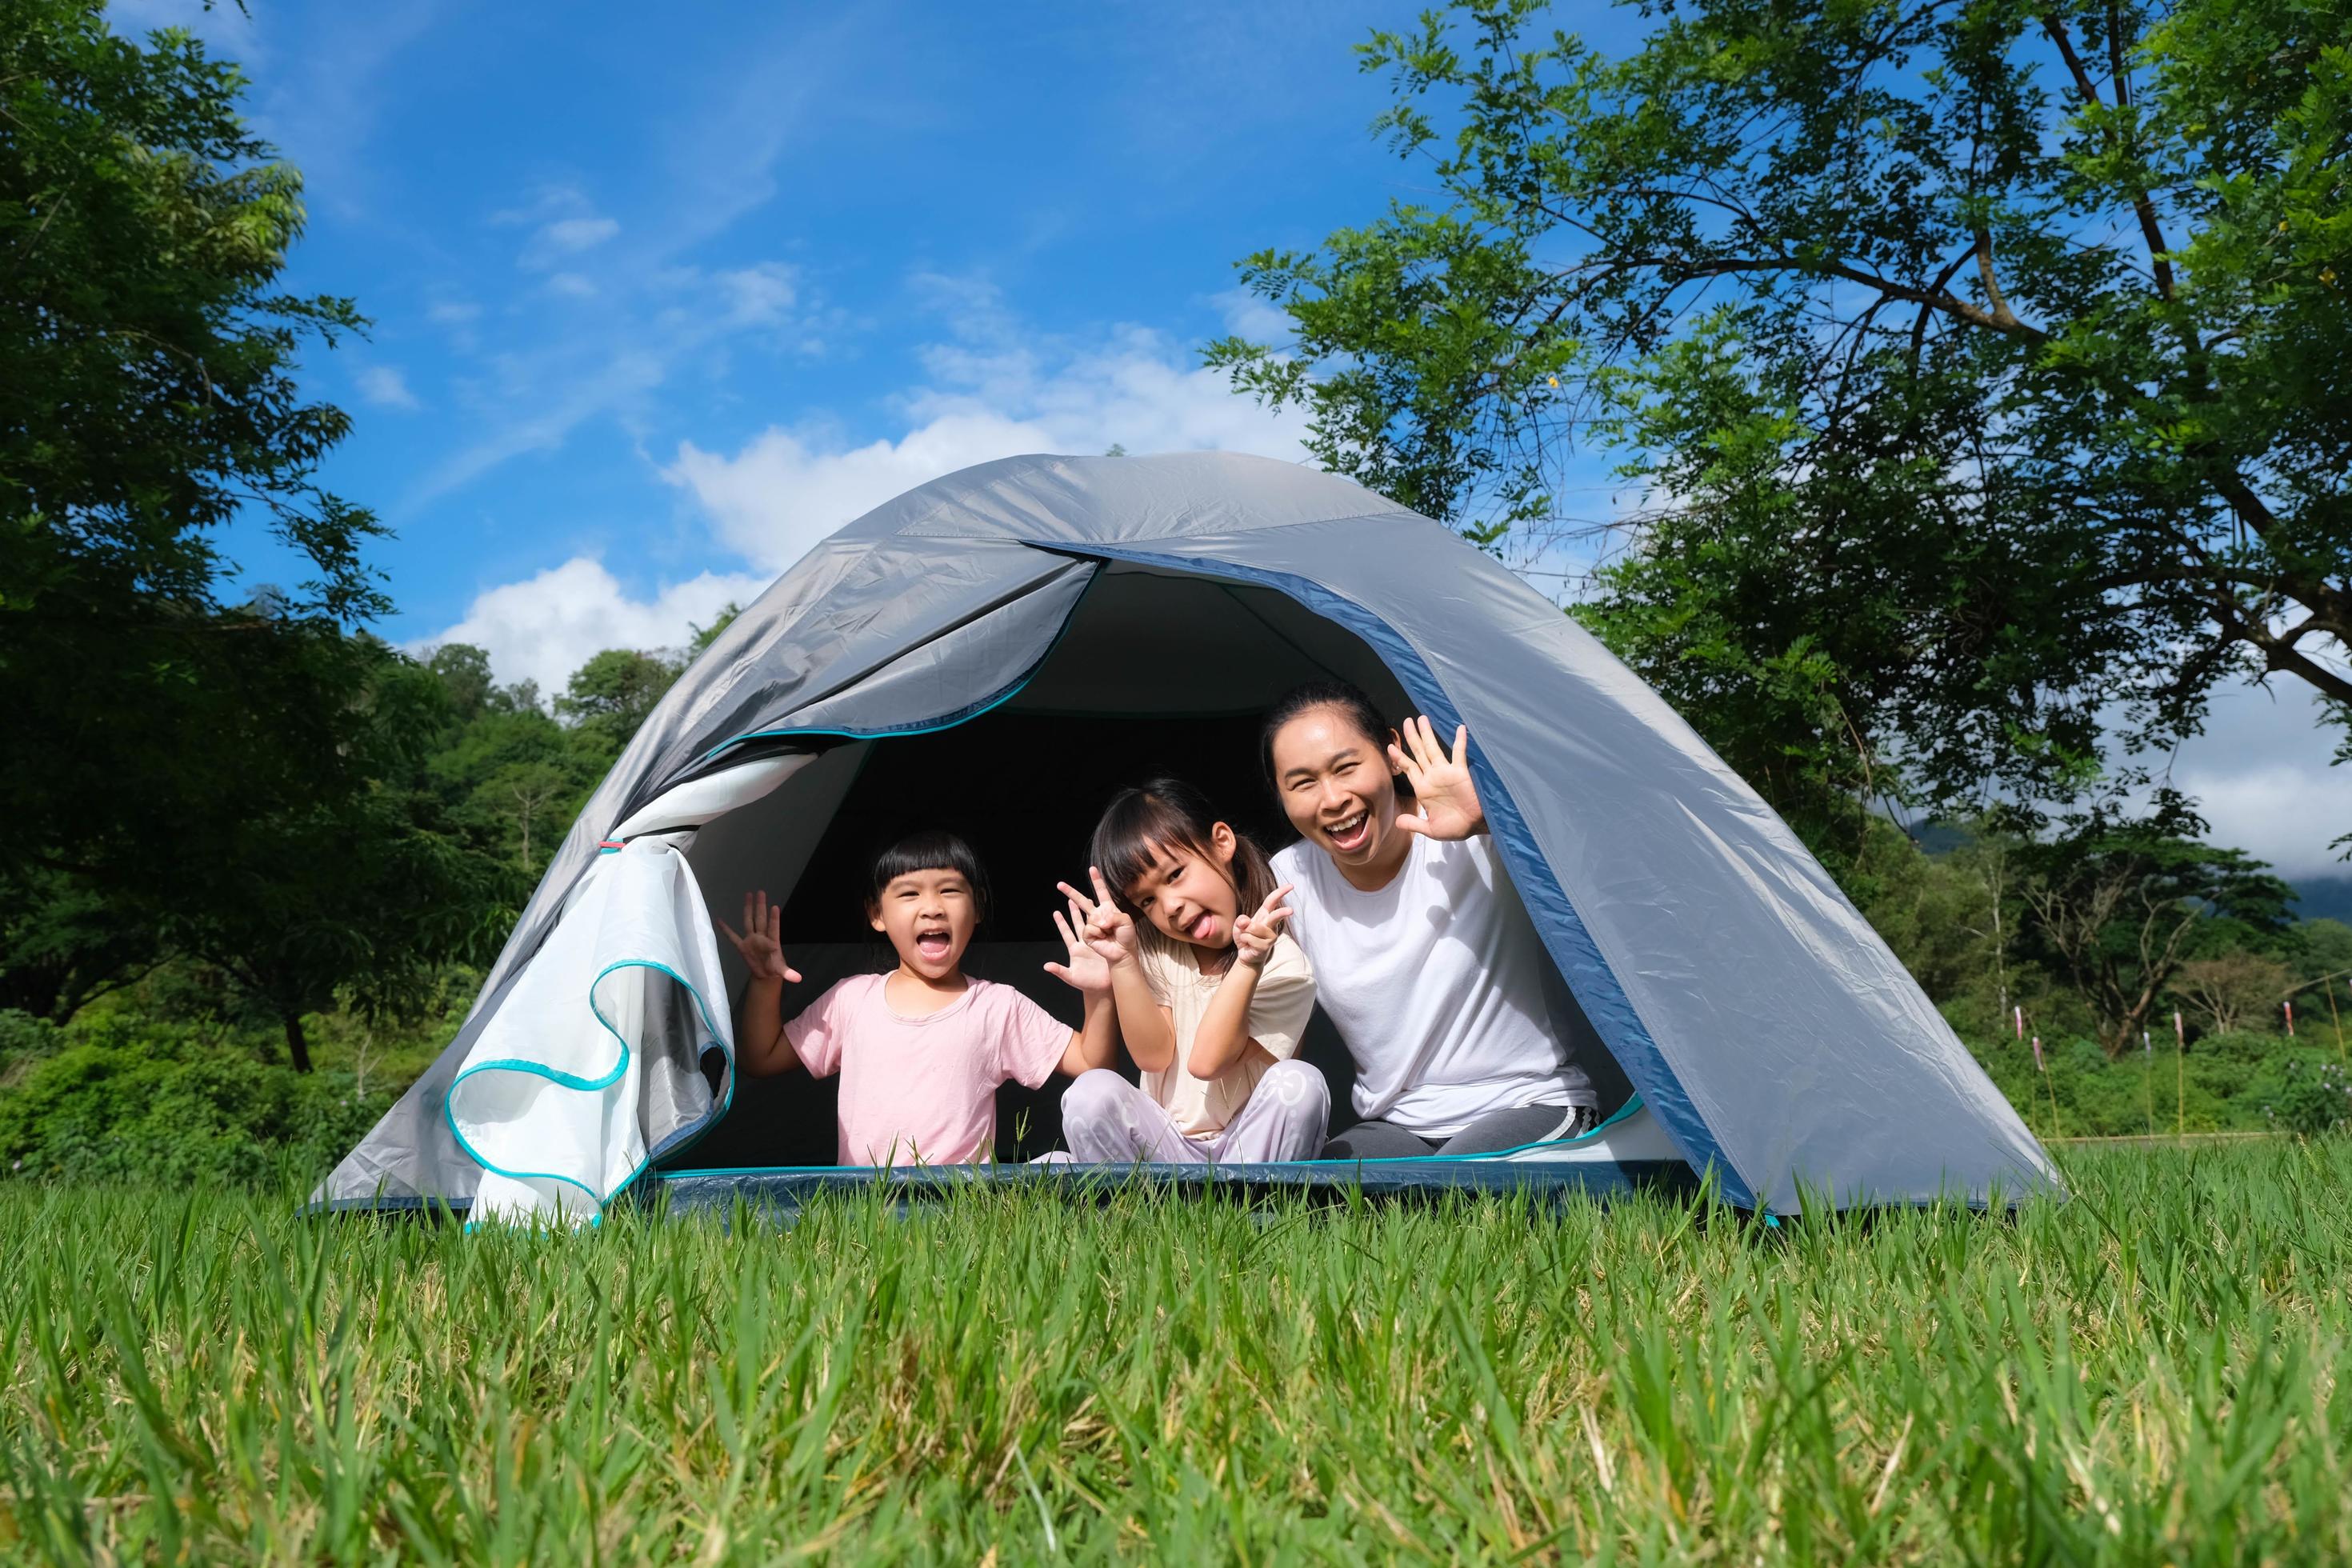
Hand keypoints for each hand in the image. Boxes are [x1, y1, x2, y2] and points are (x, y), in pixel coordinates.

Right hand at [717, 890, 801, 983]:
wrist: (766, 973)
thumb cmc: (775, 968)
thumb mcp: (782, 971)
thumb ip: (789, 973)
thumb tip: (798, 979)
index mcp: (772, 942)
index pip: (773, 928)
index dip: (774, 919)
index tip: (775, 907)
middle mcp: (761, 937)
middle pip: (761, 919)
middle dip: (760, 906)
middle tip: (761, 892)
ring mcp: (751, 940)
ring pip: (749, 921)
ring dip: (748, 909)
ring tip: (748, 894)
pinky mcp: (742, 946)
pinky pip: (732, 936)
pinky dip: (726, 929)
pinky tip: (719, 920)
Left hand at [1043, 898, 1113, 993]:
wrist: (1102, 988)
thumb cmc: (1086, 984)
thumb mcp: (1071, 977)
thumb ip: (1059, 971)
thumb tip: (1046, 966)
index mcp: (1074, 950)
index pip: (1066, 933)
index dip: (1061, 923)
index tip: (1056, 912)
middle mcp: (1083, 945)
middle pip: (1077, 925)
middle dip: (1074, 912)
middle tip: (1071, 899)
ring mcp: (1094, 944)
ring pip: (1090, 925)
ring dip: (1088, 913)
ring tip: (1087, 900)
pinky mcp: (1104, 946)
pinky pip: (1103, 931)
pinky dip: (1102, 921)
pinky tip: (1103, 912)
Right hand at [1057, 867, 1140, 968]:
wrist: (1123, 952)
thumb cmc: (1126, 937)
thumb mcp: (1126, 921)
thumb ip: (1113, 916)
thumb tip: (1100, 921)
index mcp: (1108, 908)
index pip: (1102, 892)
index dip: (1097, 881)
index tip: (1092, 869)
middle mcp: (1098, 915)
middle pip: (1083, 901)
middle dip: (1071, 892)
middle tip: (1060, 884)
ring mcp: (1092, 925)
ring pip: (1090, 918)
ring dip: (1102, 925)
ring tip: (1109, 933)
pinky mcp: (1087, 935)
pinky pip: (1089, 929)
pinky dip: (1097, 933)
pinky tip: (1102, 938)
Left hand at [1232, 884, 1293, 968]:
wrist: (1246, 955)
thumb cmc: (1245, 936)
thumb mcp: (1238, 925)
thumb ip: (1240, 920)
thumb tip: (1246, 922)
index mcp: (1264, 915)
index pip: (1272, 901)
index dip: (1281, 892)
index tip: (1291, 886)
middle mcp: (1270, 924)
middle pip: (1276, 916)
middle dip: (1282, 913)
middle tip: (1291, 911)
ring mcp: (1270, 936)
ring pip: (1255, 928)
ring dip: (1246, 932)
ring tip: (1247, 937)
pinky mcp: (1266, 946)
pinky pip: (1249, 938)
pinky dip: (1244, 940)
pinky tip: (1248, 945)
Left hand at [1389, 716, 1484, 840]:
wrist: (1475, 826)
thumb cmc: (1455, 827)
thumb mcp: (1431, 829)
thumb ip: (1414, 823)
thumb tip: (1397, 823)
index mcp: (1423, 789)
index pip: (1409, 768)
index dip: (1399, 758)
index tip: (1389, 746)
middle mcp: (1433, 777)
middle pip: (1419, 753)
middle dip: (1412, 737)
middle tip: (1406, 721)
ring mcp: (1447, 773)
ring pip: (1434, 749)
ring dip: (1428, 734)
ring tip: (1422, 718)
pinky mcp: (1461, 772)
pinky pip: (1459, 753)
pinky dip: (1459, 741)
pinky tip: (1459, 728)